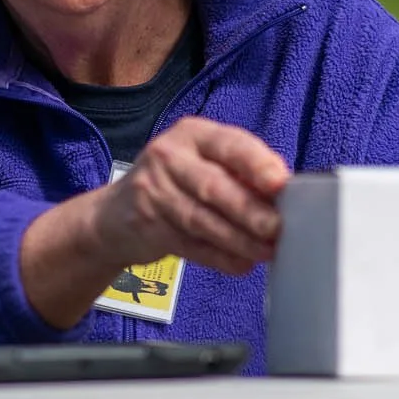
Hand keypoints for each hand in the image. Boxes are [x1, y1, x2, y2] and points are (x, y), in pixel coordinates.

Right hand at [95, 117, 290, 276]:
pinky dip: (220, 258)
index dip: (256, 164)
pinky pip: (191, 246)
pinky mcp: (148, 227)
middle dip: (249, 210)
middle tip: (276, 228)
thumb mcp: (202, 163)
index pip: (229, 144)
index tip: (280, 183)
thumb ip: (239, 172)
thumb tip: (284, 194)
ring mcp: (154, 192)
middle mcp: (169, 157)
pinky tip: (241, 264)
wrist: (114, 215)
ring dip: (238, 239)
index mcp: (192, 134)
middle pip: (213, 185)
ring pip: (201, 219)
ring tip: (265, 251)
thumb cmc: (176, 184)